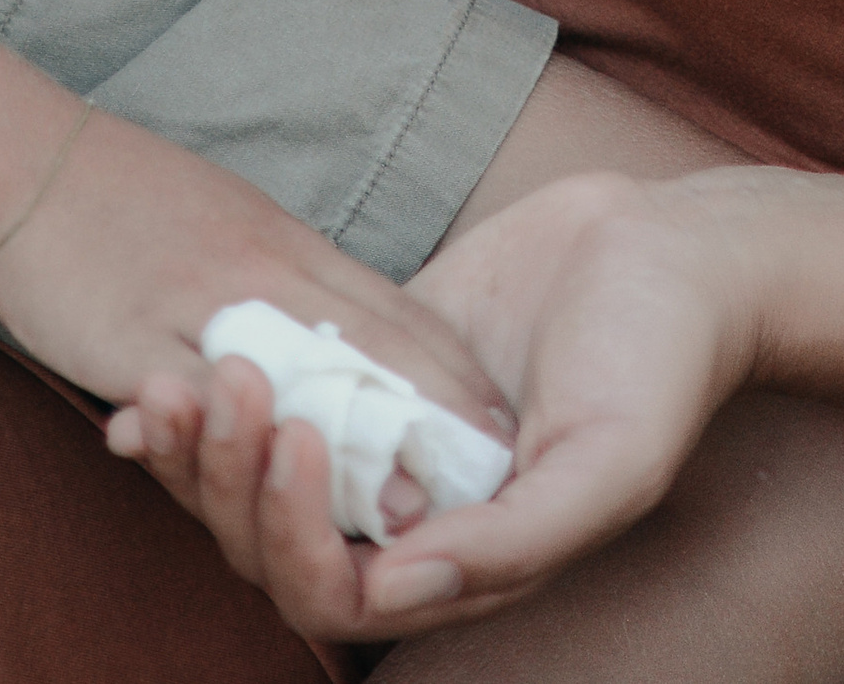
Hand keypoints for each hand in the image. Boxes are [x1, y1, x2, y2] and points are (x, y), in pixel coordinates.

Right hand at [0, 109, 509, 460]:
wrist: (28, 158)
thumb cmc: (133, 195)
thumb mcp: (235, 222)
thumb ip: (289, 278)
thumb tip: (349, 336)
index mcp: (287, 247)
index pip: (389, 309)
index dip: (449, 373)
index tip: (499, 422)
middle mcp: (256, 274)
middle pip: (359, 350)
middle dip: (427, 420)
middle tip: (485, 476)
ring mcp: (193, 304)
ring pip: (281, 381)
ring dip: (341, 450)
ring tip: (394, 506)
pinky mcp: (129, 337)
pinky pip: (181, 396)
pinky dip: (219, 440)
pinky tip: (250, 481)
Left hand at [112, 170, 762, 642]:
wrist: (676, 249)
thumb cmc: (662, 360)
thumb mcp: (612, 461)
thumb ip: (511, 542)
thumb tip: (395, 587)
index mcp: (467, 560)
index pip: (340, 593)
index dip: (293, 536)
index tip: (293, 437)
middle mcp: (415, 517)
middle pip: (276, 547)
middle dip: (224, 482)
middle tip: (209, 386)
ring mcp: (385, 441)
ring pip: (258, 481)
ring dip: (201, 447)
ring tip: (168, 378)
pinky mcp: (372, 365)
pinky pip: (280, 396)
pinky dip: (219, 394)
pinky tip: (171, 358)